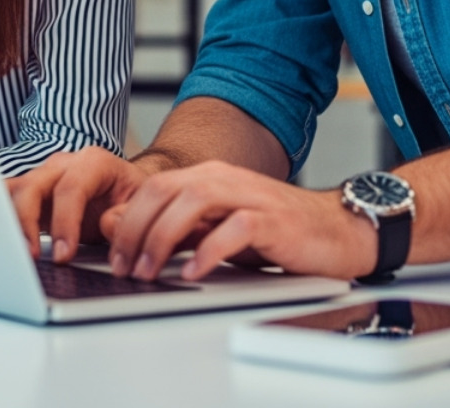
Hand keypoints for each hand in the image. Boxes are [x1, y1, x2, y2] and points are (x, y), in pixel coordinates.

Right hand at [6, 146, 154, 262]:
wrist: (125, 191)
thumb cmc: (130, 197)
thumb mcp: (140, 206)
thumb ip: (126, 216)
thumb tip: (107, 224)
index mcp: (93, 162)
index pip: (71, 187)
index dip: (65, 222)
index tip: (64, 254)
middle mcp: (62, 166)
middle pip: (32, 185)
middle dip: (28, 222)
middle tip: (32, 255)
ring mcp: (43, 178)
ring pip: (12, 191)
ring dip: (7, 221)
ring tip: (10, 251)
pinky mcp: (29, 195)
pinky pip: (6, 201)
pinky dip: (0, 220)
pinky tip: (1, 243)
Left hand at [103, 161, 376, 281]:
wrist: (337, 231)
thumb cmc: (275, 233)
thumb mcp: (217, 230)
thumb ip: (179, 229)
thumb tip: (127, 235)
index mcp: (207, 177)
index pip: (152, 187)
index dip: (126, 220)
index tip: (113, 255)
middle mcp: (224, 179)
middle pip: (164, 190)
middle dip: (135, 229)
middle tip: (123, 266)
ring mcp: (249, 196)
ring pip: (192, 201)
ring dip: (162, 237)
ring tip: (149, 270)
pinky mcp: (273, 220)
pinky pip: (235, 228)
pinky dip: (209, 250)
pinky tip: (195, 272)